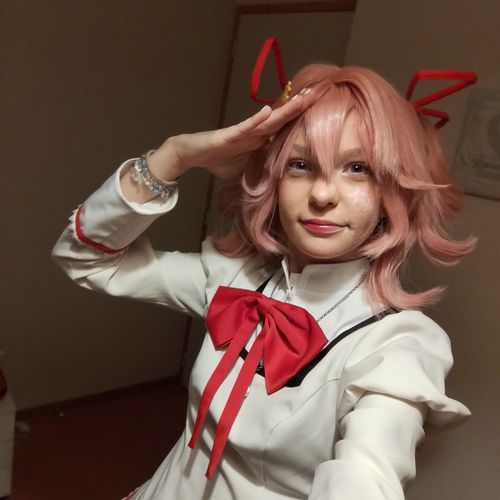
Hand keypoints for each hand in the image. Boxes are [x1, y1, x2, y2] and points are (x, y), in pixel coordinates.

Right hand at [150, 86, 319, 179]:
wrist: (192, 156)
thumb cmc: (219, 161)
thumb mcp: (247, 170)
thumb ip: (263, 170)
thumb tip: (281, 183)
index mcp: (260, 139)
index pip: (285, 127)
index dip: (302, 118)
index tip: (322, 109)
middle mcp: (254, 132)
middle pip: (281, 117)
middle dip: (300, 106)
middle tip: (319, 93)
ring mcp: (242, 132)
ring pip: (267, 119)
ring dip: (284, 109)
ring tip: (302, 98)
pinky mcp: (228, 136)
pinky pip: (244, 127)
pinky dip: (255, 120)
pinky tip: (267, 111)